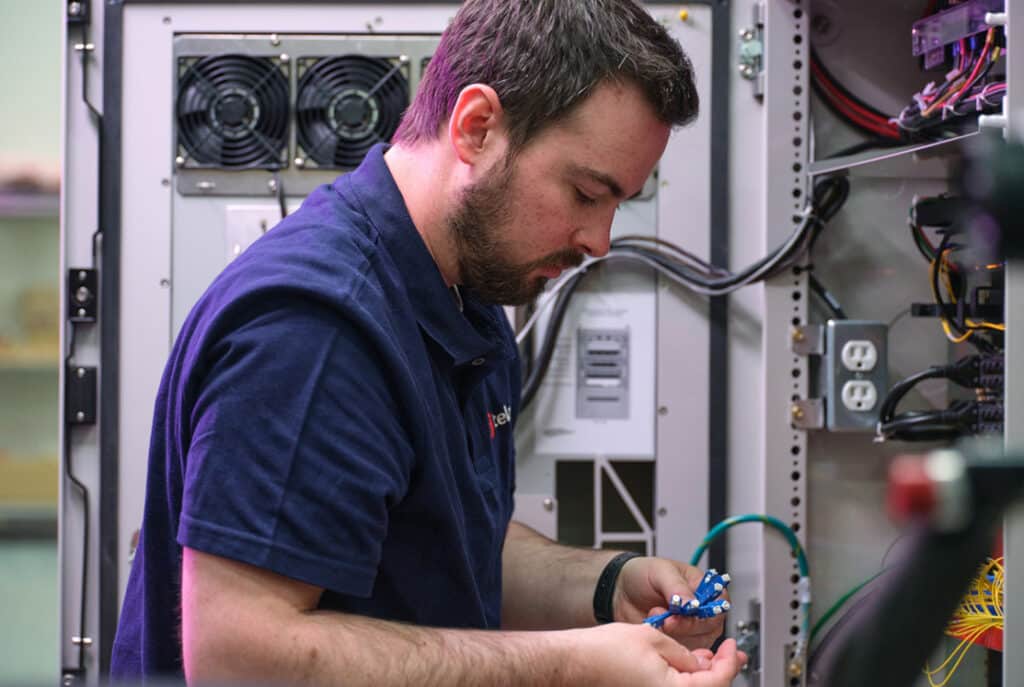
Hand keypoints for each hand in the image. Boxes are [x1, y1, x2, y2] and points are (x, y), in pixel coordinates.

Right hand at [564, 624, 746, 685]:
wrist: (574, 663)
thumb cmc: (604, 653)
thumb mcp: (654, 638)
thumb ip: (685, 653)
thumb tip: (703, 663)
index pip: (718, 680)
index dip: (730, 660)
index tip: (733, 646)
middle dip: (721, 670)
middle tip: (730, 654)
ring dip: (704, 677)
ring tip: (707, 657)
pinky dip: (685, 681)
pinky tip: (685, 666)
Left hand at [612, 557, 725, 648]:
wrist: (620, 590)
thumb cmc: (643, 575)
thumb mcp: (660, 571)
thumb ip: (676, 586)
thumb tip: (692, 603)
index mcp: (705, 589)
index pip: (718, 607)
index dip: (703, 613)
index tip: (682, 613)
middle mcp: (702, 612)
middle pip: (708, 629)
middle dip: (684, 626)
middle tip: (664, 618)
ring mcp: (690, 630)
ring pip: (695, 643)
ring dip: (672, 635)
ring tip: (655, 618)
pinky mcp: (677, 643)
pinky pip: (680, 652)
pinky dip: (666, 644)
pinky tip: (655, 629)